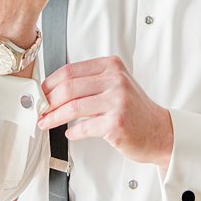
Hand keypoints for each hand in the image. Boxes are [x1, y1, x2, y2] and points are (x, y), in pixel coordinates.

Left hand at [37, 56, 172, 168]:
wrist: (161, 132)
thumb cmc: (135, 111)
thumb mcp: (115, 85)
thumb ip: (89, 83)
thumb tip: (54, 90)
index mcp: (111, 66)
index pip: (70, 70)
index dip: (50, 83)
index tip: (41, 93)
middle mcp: (115, 80)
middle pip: (68, 87)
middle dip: (48, 100)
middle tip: (40, 110)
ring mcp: (117, 101)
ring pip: (72, 107)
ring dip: (54, 117)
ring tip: (46, 122)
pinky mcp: (116, 122)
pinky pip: (84, 127)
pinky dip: (73, 132)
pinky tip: (70, 134)